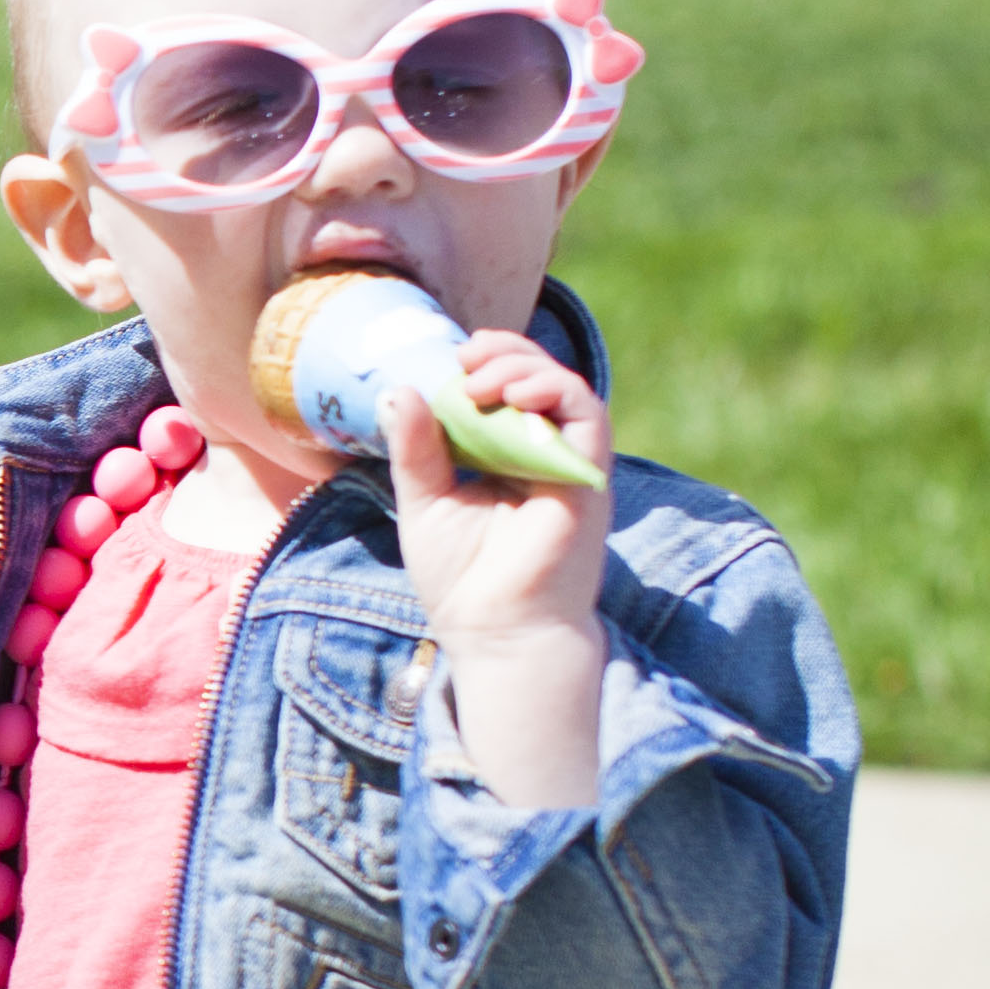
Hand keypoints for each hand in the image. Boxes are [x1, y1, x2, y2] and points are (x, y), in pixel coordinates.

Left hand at [386, 333, 607, 809]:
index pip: (506, 390)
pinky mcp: (590, 479)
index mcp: (505, 456)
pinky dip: (557, 392)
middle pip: (539, 379)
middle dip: (505, 354)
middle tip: (466, 357)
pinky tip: (517, 394)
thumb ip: (417, 447)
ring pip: (567, 390)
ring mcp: (569, 466)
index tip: (453, 358)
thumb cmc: (462, 579)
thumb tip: (400, 389)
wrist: (497, 634)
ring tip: (481, 380)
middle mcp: (542, 455)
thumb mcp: (424, 500)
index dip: (487, 362)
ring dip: (526, 369)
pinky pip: (589, 418)